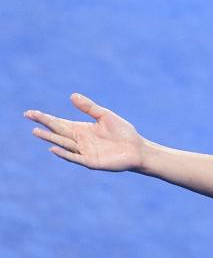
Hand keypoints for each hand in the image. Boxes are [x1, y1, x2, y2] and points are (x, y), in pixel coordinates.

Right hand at [25, 93, 143, 171]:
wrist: (137, 149)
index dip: (46, 118)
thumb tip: (72, 96)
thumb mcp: (105, 116)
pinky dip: (64, 153)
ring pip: (64, 144)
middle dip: (44, 124)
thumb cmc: (123, 132)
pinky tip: (54, 148)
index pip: (60, 122)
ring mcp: (84, 151)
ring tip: (36, 131)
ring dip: (50, 138)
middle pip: (58, 131)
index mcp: (82, 129)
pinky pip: (75, 157)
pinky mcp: (91, 161)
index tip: (32, 112)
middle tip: (29, 116)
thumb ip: (89, 108)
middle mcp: (80, 140)